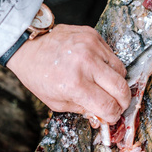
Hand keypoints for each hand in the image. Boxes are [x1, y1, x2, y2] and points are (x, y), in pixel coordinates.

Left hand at [7, 24, 130, 124]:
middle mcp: (86, 64)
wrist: (28, 46)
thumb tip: (104, 114)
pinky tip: (98, 70)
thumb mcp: (56, 102)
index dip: (113, 115)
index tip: (111, 116)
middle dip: (123, 102)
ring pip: (121, 71)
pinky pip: (112, 55)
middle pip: (122, 88)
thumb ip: (83, 109)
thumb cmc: (39, 76)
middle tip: (118, 105)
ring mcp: (92, 47)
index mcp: (74, 84)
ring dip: (117, 83)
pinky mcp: (93, 35)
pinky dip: (109, 67)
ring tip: (106, 87)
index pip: (108, 106)